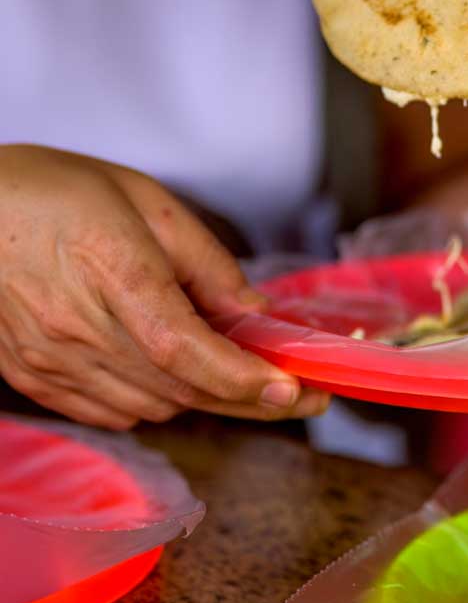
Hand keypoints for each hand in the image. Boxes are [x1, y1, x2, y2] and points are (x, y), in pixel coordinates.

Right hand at [0, 146, 328, 429]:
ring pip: (152, 406)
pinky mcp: (33, 377)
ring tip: (237, 375)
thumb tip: (255, 313)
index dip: (242, 377)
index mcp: (112, 271)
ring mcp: (51, 359)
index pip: (185, 348)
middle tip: (300, 395)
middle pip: (180, 388)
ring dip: (203, 398)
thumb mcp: (145, 201)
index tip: (292, 389)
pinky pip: (111, 412)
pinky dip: (155, 401)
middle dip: (249, 399)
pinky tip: (173, 376)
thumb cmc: (54, 190)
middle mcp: (78, 327)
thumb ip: (206, 262)